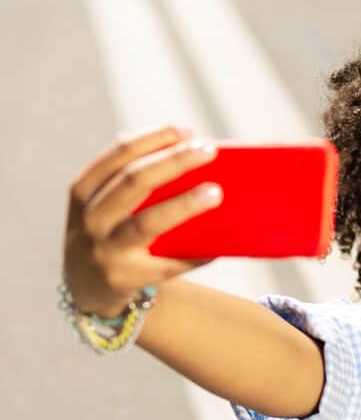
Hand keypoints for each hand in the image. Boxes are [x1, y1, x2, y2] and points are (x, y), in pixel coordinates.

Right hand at [63, 125, 221, 316]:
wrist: (87, 288)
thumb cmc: (109, 231)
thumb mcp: (103, 203)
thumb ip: (129, 177)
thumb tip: (185, 143)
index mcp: (83, 192)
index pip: (118, 156)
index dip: (152, 140)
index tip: (187, 131)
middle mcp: (90, 220)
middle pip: (133, 183)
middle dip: (173, 162)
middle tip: (209, 150)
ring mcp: (105, 252)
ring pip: (148, 222)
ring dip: (184, 205)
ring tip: (215, 193)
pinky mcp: (126, 279)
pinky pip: (167, 263)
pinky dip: (194, 253)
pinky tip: (217, 246)